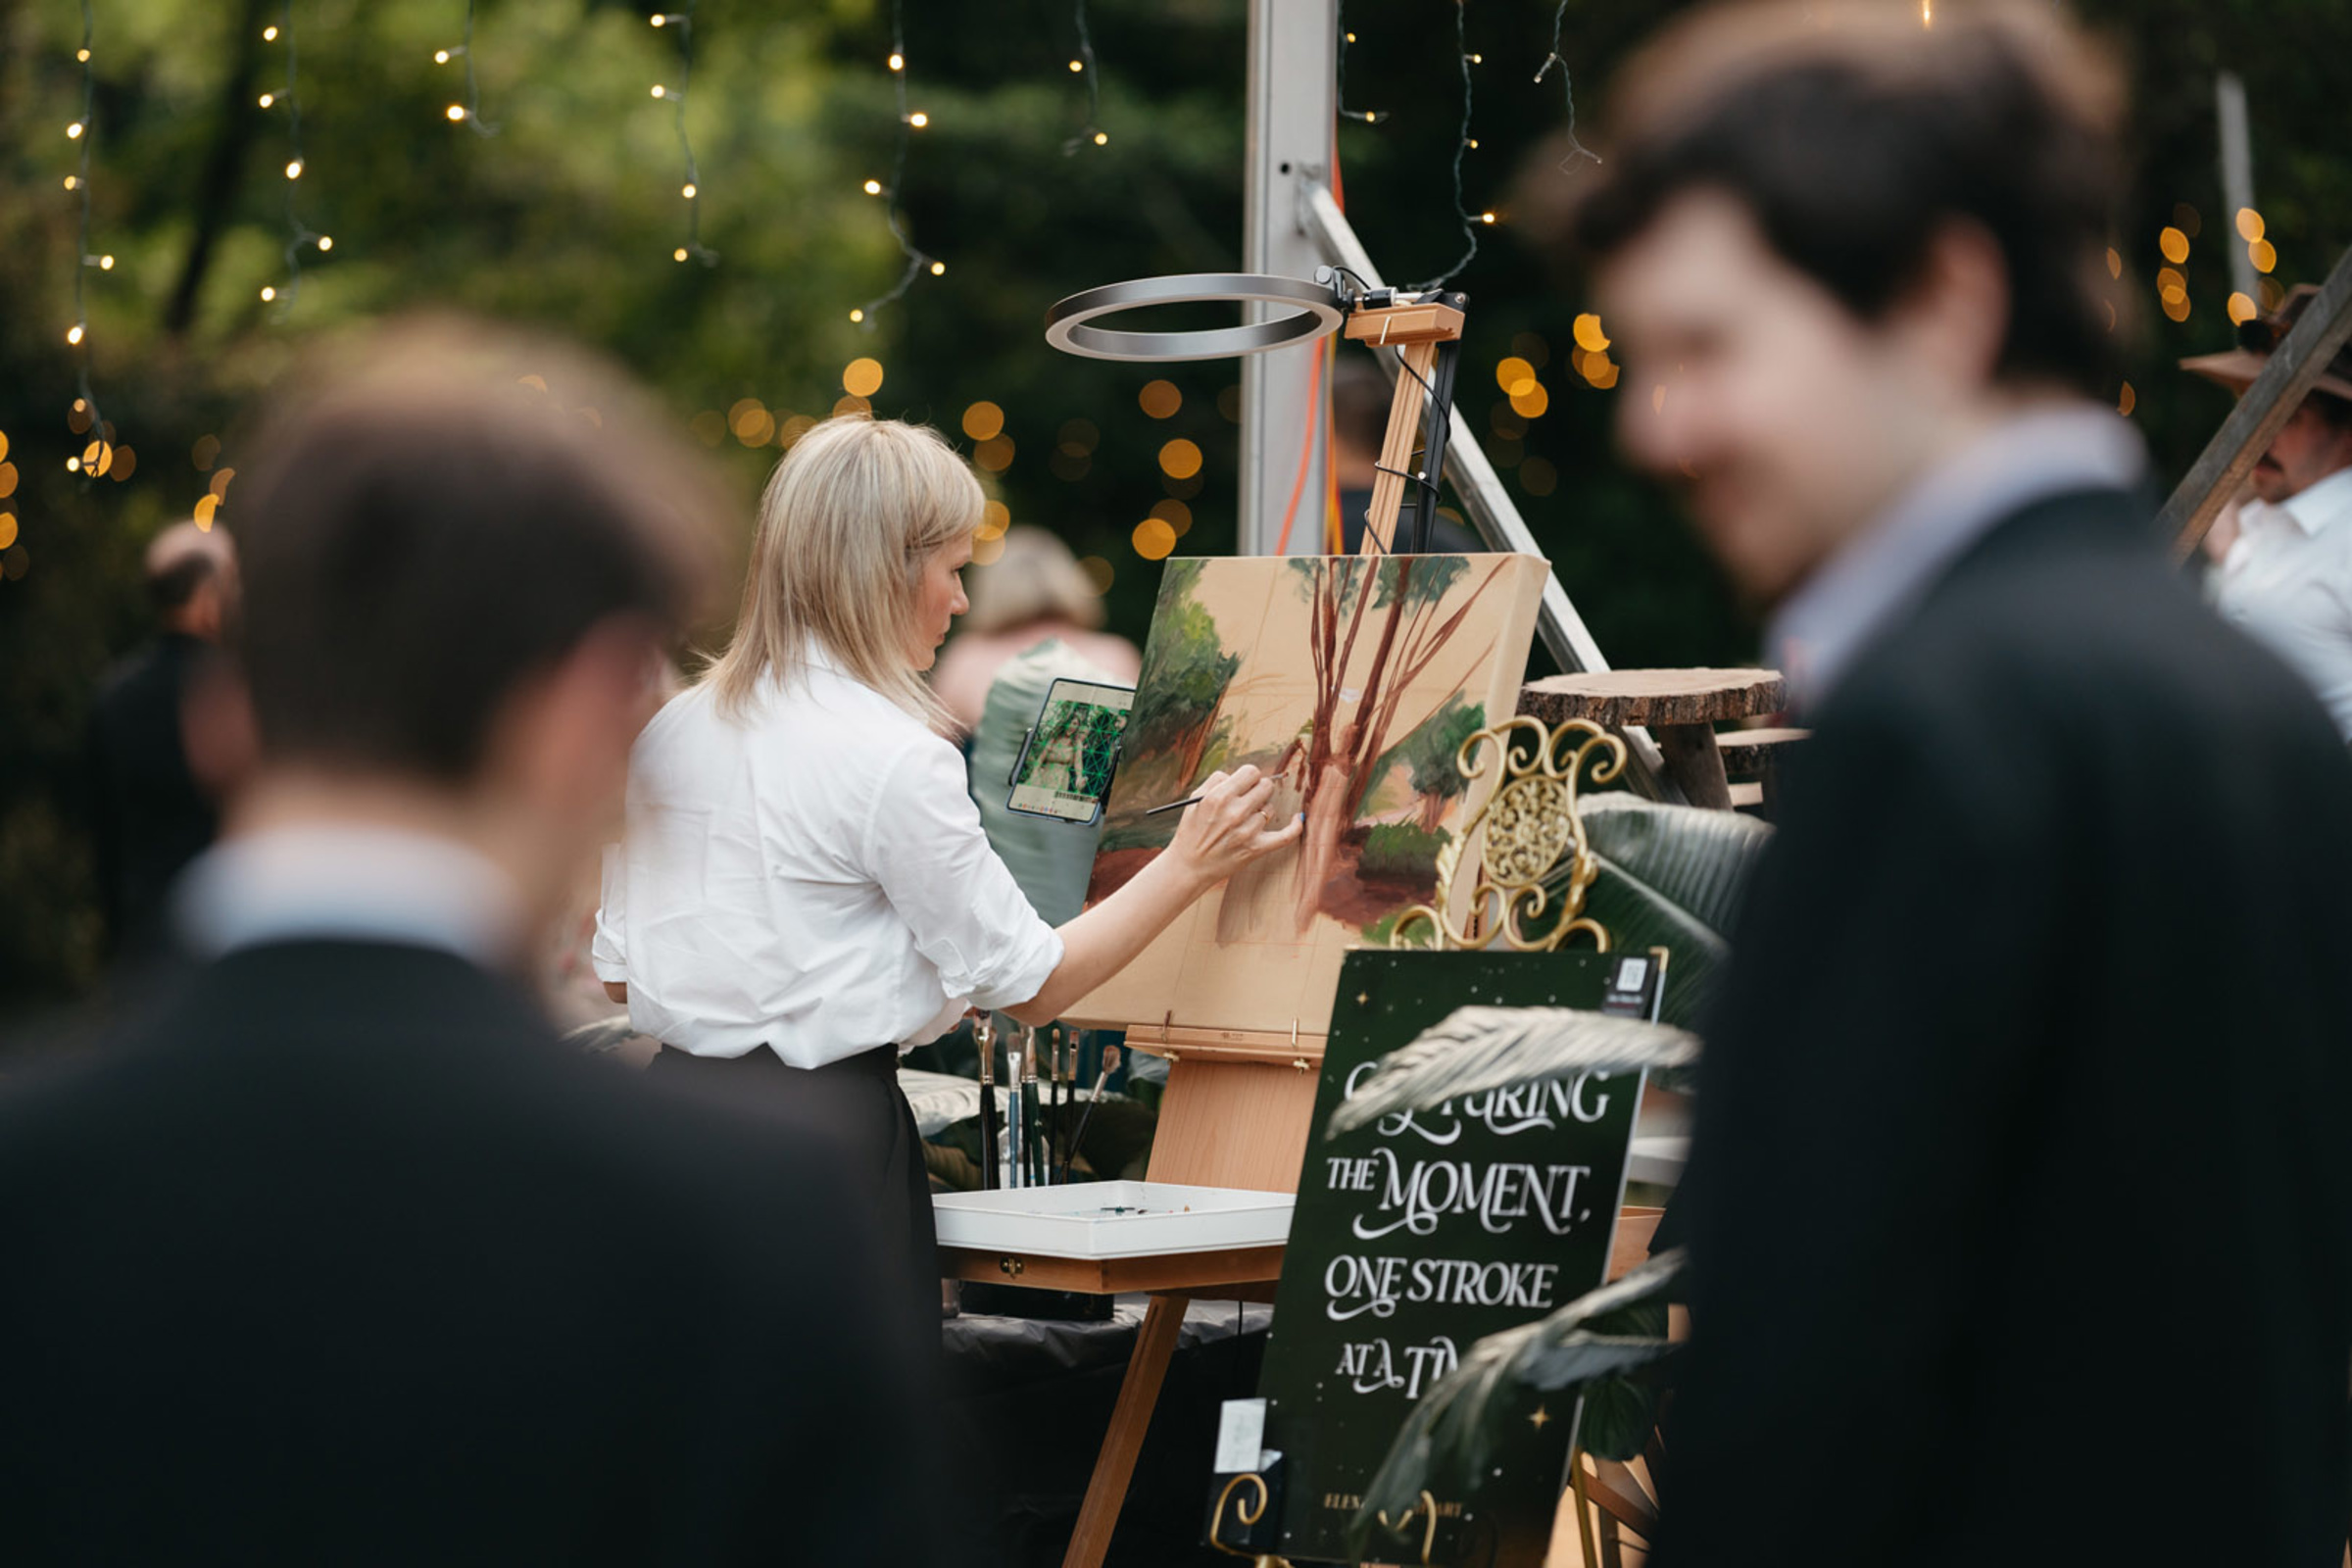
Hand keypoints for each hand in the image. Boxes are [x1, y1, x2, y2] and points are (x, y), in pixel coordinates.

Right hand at [1167, 765, 1303, 887]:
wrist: (1190, 866)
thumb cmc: (1192, 830)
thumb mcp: (1196, 799)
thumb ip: (1217, 780)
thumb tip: (1238, 775)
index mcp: (1219, 797)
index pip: (1251, 772)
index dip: (1249, 776)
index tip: (1245, 783)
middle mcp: (1235, 812)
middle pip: (1265, 786)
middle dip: (1258, 790)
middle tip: (1248, 799)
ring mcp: (1247, 831)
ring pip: (1270, 809)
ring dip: (1261, 811)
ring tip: (1244, 821)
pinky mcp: (1256, 848)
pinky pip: (1286, 835)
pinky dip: (1295, 826)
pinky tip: (1297, 818)